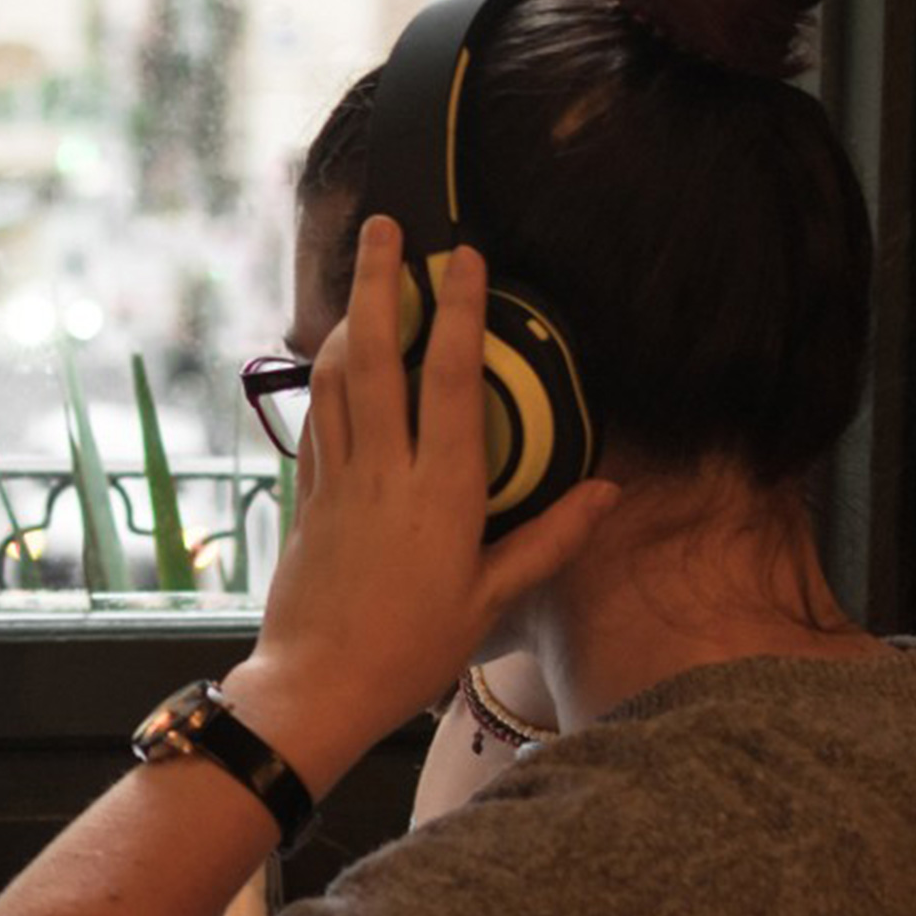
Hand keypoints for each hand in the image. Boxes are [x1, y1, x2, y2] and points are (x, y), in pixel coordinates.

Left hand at [227, 220, 617, 784]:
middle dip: (380, 284)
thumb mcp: (491, 599)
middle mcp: (384, 471)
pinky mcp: (306, 499)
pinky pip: (317, 421)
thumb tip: (609, 490)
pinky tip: (334, 359)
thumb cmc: (411, 651)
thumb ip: (550, 539)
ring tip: (363, 278)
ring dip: (348, 320)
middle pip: (377, 356)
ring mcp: (337, 480)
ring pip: (337, 380)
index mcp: (442, 492)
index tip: (463, 256)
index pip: (451, 379)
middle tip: (385, 228)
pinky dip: (326, 379)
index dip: (458, 311)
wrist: (318, 687)